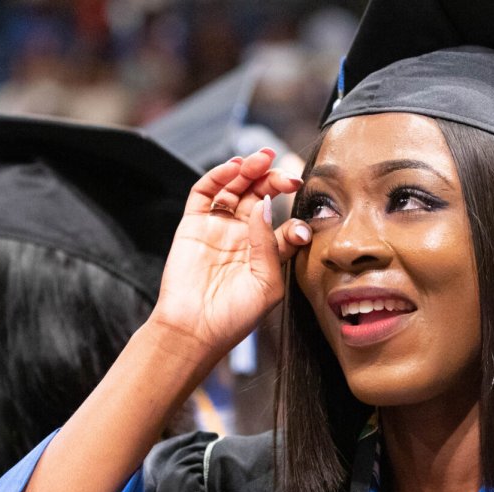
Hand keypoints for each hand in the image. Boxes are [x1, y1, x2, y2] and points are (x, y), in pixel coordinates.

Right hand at [152, 148, 309, 355]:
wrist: (194, 330)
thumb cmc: (234, 317)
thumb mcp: (267, 285)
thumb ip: (269, 244)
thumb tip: (264, 205)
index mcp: (265, 252)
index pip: (283, 221)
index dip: (293, 211)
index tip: (300, 212)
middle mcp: (242, 236)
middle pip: (259, 195)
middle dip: (271, 179)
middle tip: (283, 173)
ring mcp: (217, 228)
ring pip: (234, 188)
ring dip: (247, 170)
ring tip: (260, 159)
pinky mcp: (193, 225)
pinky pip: (204, 192)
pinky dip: (217, 175)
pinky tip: (233, 167)